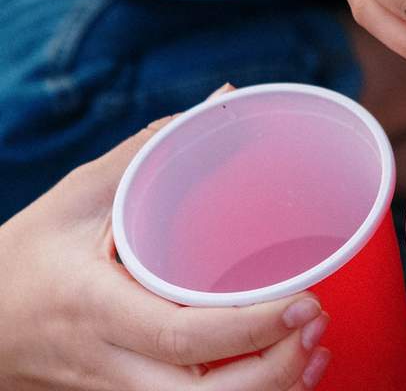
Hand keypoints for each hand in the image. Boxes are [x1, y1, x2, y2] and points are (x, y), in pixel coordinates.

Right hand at [0, 85, 331, 389]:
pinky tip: (289, 371)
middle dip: (274, 373)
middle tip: (318, 323)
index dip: (251, 328)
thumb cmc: (29, 255)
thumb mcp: (77, 197)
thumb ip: (150, 152)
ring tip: (314, 347)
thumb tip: (227, 101)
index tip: (307, 302)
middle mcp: (110, 364)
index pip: (181, 335)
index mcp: (96, 308)